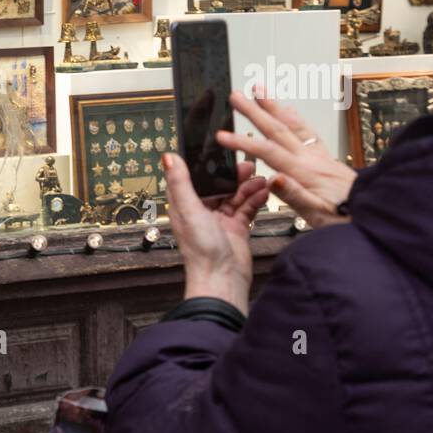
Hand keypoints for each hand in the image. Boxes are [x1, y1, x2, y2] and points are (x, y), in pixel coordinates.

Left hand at [163, 153, 270, 315]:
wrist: (222, 279)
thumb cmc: (201, 250)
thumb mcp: (189, 210)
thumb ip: (181, 183)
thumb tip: (169, 158)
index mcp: (185, 206)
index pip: (195, 178)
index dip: (208, 166)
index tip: (222, 153)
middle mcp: (201, 212)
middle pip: (219, 185)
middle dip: (234, 175)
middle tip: (248, 165)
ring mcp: (220, 220)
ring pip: (235, 195)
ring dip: (248, 187)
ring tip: (260, 180)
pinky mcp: (236, 228)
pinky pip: (247, 208)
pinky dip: (256, 200)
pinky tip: (264, 193)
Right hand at [215, 87, 356, 229]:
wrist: (375, 213)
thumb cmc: (347, 218)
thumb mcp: (318, 215)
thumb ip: (295, 196)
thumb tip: (271, 178)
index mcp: (304, 173)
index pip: (267, 153)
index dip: (243, 143)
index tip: (222, 135)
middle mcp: (310, 159)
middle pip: (277, 130)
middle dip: (254, 112)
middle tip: (236, 97)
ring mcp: (319, 156)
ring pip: (292, 126)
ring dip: (274, 107)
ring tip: (259, 90)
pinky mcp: (325, 159)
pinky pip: (307, 133)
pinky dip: (295, 119)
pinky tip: (288, 111)